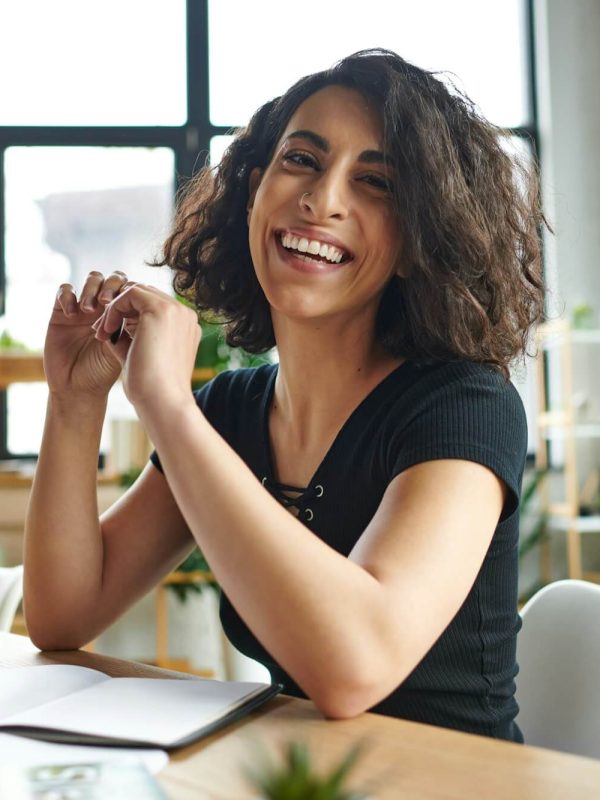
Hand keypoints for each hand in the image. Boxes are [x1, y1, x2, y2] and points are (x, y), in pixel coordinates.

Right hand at [45, 271, 129, 397]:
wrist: (79, 389)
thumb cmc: (107, 373)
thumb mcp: (127, 346)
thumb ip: (136, 324)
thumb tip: (148, 302)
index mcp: (126, 314)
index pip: (132, 288)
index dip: (129, 292)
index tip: (126, 308)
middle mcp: (107, 308)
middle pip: (114, 278)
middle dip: (112, 286)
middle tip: (107, 302)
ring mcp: (84, 308)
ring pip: (93, 279)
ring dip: (92, 289)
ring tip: (89, 309)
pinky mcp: (61, 312)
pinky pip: (64, 290)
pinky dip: (69, 296)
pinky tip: (72, 314)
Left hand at [92, 283, 201, 413]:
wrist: (161, 401)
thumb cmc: (151, 387)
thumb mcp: (140, 354)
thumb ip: (130, 335)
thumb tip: (111, 323)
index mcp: (185, 327)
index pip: (153, 306)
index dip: (128, 316)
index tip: (110, 336)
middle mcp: (185, 315)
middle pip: (146, 295)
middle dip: (119, 310)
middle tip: (101, 332)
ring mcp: (176, 310)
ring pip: (137, 291)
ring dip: (114, 308)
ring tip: (102, 332)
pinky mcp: (161, 309)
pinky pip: (129, 293)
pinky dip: (113, 309)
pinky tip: (105, 330)